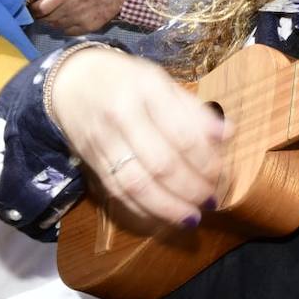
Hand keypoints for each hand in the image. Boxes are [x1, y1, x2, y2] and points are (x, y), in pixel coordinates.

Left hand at [30, 0, 130, 34]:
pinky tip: (60, 20)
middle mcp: (77, 6)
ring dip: (48, 20)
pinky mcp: (89, 27)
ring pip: (55, 25)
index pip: (45, 4)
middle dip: (38, 13)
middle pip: (47, 16)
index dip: (34, 5)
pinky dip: (60, 27)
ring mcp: (83, 19)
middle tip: (34, 8)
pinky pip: (67, 31)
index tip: (30, 2)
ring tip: (45, 14)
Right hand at [50, 46, 224, 228]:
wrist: (70, 81)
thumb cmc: (127, 81)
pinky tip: (162, 218)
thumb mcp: (162, 82)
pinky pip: (118, 193)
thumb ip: (193, 110)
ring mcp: (103, 141)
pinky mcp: (91, 162)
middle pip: (161, 164)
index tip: (220, 174)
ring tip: (192, 218)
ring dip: (168, 208)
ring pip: (138, 184)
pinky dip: (143, 211)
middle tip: (210, 200)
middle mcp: (122, 116)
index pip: (182, 134)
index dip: (205, 161)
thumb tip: (227, 135)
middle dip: (190, 189)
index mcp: (147, 89)